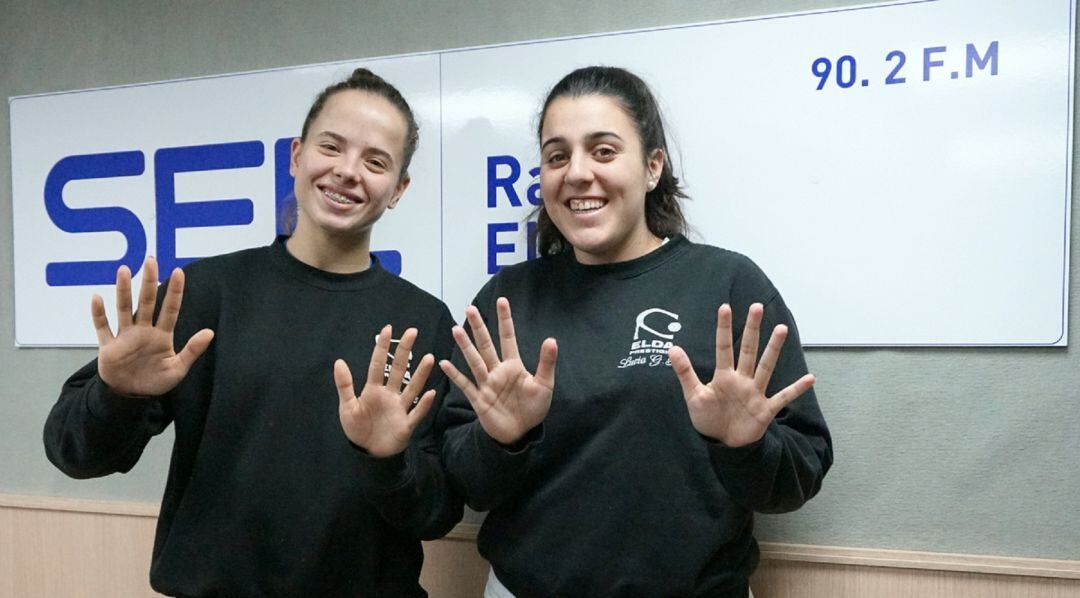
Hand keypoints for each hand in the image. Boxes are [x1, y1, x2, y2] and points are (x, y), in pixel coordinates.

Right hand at [93, 257, 214, 397]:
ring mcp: (125, 337)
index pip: (170, 309)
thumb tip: (210, 332)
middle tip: (151, 261)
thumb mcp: (178, 369)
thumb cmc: (156, 381)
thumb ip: (192, 350)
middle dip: (149, 282)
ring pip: (124, 309)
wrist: (131, 397)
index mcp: (162, 335)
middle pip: (146, 302)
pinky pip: (102, 328)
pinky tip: (97, 298)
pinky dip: (99, 314)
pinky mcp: (109, 347)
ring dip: (123, 291)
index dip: (174, 291)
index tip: (178, 272)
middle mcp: (143, 331)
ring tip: (123, 270)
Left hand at [336, 325, 435, 457]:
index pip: (378, 364)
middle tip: (413, 332)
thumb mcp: (347, 407)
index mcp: (373, 390)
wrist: (368, 452)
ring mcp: (400, 409)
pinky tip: (430, 393)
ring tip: (429, 358)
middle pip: (399, 370)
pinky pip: (416, 413)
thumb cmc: (358, 428)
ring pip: (412, 388)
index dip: (383, 347)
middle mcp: (390, 395)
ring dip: (421, 374)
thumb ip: (344, 385)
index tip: (388, 329)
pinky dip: (423, 404)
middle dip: (405, 351)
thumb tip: (338, 361)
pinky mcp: (406, 424)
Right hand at [439, 298, 556, 445]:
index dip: (505, 320)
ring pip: (474, 361)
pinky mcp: (479, 399)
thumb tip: (551, 339)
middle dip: (479, 327)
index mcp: (514, 366)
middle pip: (486, 345)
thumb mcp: (544, 385)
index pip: (508, 338)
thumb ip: (546, 363)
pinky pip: (465, 385)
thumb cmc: (533, 408)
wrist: (521, 433)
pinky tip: (444, 363)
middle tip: (470, 308)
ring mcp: (487, 384)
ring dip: (465, 346)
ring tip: (456, 329)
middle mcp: (497, 371)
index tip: (501, 300)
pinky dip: (455, 375)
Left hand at [668, 303, 814, 447]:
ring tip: (781, 329)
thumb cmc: (708, 418)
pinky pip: (783, 397)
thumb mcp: (693, 396)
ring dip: (773, 349)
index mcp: (723, 376)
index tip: (725, 307)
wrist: (722, 444)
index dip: (723, 328)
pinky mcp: (765, 410)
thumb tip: (672, 348)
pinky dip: (796, 389)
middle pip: (748, 350)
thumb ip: (685, 373)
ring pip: (765, 367)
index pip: (723, 348)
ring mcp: (755, 393)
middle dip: (752, 329)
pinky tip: (810, 378)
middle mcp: (742, 380)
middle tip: (757, 306)